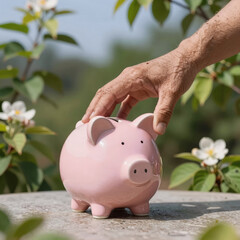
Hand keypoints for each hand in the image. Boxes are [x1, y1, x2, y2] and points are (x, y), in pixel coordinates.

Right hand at [82, 47, 197, 134]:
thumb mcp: (173, 91)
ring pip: (111, 97)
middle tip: (85, 125)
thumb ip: (164, 111)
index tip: (90, 121)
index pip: (109, 93)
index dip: (98, 107)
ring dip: (102, 110)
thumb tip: (158, 131)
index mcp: (132, 77)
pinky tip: (115, 122)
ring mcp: (131, 83)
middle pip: (104, 95)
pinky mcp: (136, 88)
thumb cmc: (179, 71)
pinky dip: (116, 111)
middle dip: (94, 109)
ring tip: (95, 125)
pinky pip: (122, 101)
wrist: (186, 60)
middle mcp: (127, 78)